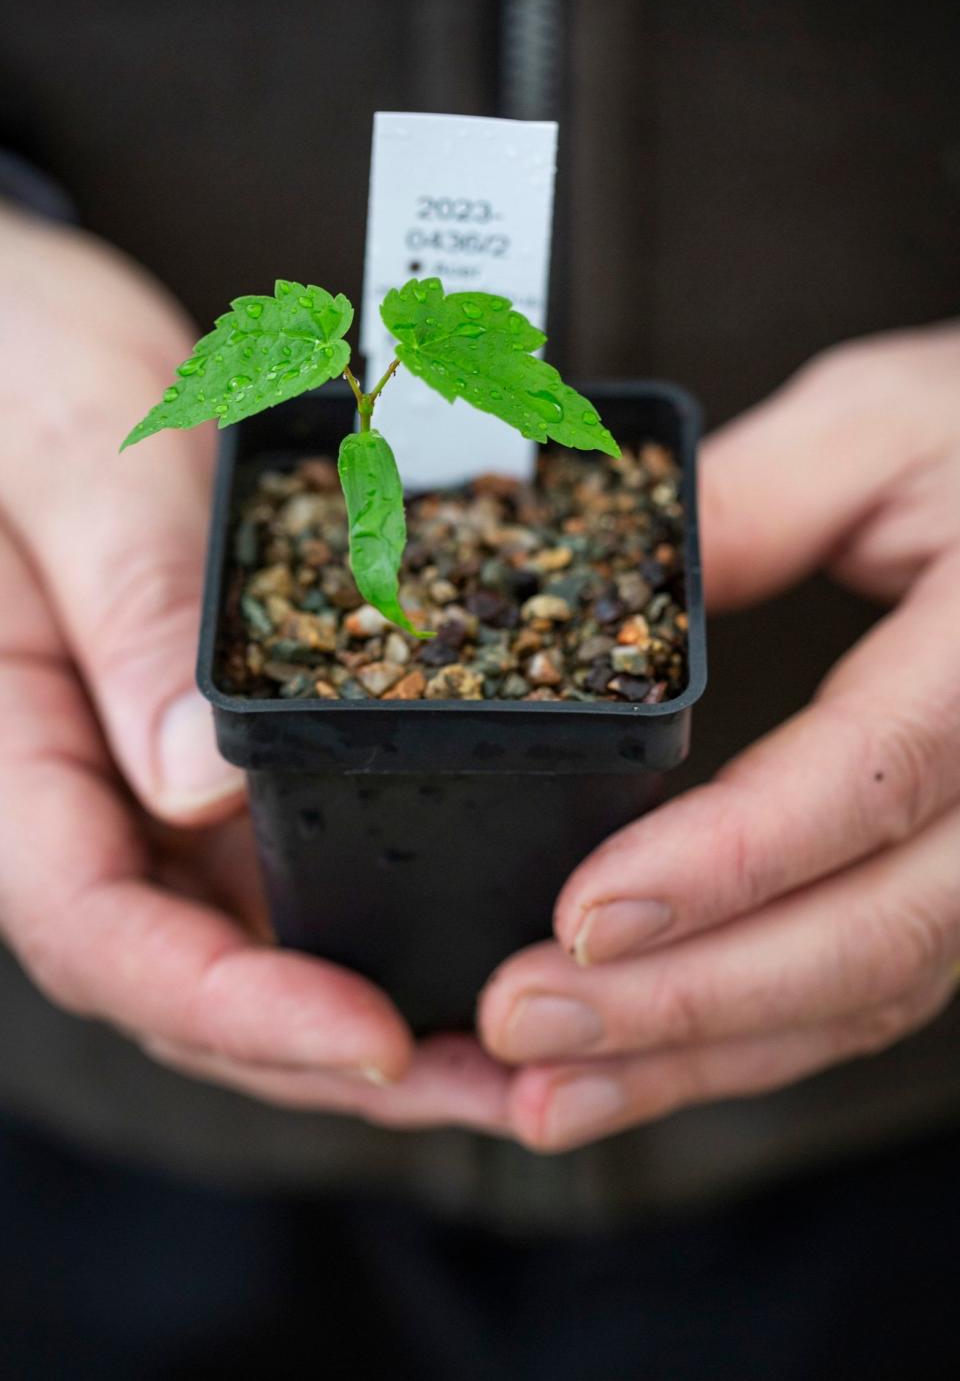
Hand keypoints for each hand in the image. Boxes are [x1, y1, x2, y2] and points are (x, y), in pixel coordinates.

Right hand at [0, 204, 508, 1131]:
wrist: (31, 337)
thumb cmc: (24, 374)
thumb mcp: (74, 462)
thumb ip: (126, 608)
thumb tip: (200, 790)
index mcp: (11, 752)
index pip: (99, 932)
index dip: (238, 1007)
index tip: (379, 1036)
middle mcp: (86, 796)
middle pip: (194, 982)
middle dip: (342, 1058)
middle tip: (511, 1085)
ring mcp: (155, 788)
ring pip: (256, 945)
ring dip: (385, 1012)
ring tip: (534, 1047)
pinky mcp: (221, 758)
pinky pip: (297, 861)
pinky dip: (390, 912)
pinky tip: (494, 921)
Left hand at [478, 325, 959, 1150]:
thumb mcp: (879, 425)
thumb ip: (752, 498)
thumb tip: (608, 575)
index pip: (872, 780)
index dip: (731, 863)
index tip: (583, 915)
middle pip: (874, 936)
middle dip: (687, 1002)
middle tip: (520, 1023)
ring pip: (869, 994)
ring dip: (701, 1058)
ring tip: (541, 1089)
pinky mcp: (956, 877)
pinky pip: (868, 989)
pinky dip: (746, 1041)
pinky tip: (634, 1064)